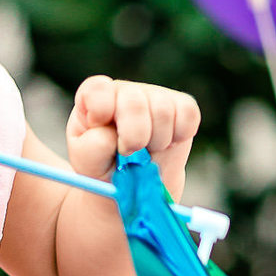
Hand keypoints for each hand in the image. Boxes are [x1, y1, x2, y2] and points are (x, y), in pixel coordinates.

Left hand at [66, 76, 199, 196]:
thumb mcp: (88, 163)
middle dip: (134, 137)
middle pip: (134, 102)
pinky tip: (167, 144)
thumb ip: (92, 148)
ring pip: (163, 110)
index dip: (102, 110)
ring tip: (148, 151)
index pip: (98, 90)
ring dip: (157, 141)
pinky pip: (188, 113)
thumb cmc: (104, 169)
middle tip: (130, 152)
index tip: (105, 133)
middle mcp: (124, 91)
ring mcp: (154, 96)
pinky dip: (180, 135)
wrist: (133, 185)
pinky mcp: (180, 106)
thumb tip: (111, 136)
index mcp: (94, 99)